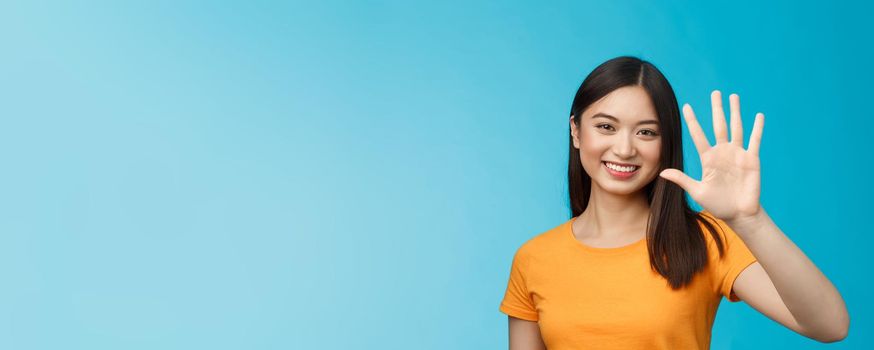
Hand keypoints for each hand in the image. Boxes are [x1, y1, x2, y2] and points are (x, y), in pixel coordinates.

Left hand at [659, 90, 764, 222]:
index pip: (698, 135)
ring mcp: (738, 154)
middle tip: (715, 93)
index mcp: (708, 158)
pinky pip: (755, 140)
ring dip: (735, 112)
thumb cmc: (718, 205)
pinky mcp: (752, 159)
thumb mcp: (697, 191)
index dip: (693, 121)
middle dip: (716, 109)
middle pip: (719, 125)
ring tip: (733, 96)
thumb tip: (662, 172)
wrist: (739, 214)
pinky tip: (758, 115)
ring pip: (737, 127)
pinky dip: (757, 128)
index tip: (687, 106)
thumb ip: (682, 179)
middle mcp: (723, 152)